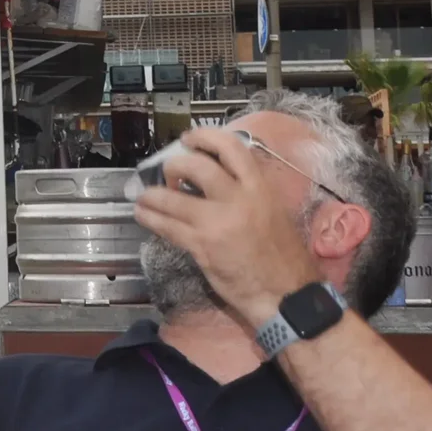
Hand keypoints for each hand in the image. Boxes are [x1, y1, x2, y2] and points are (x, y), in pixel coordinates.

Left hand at [129, 127, 321, 327]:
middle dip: (174, 165)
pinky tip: (143, 215)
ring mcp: (217, 221)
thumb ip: (249, 192)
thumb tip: (221, 178)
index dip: (204, 137)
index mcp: (260, 187)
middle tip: (168, 172)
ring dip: (151, 194)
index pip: (231, 148)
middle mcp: (238, 198)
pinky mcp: (202, 245)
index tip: (189, 139)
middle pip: (194, 165)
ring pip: (171, 196)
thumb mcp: (275, 211)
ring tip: (145, 196)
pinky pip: (166, 225)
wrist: (288, 294)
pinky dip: (149, 217)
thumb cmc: (285, 257)